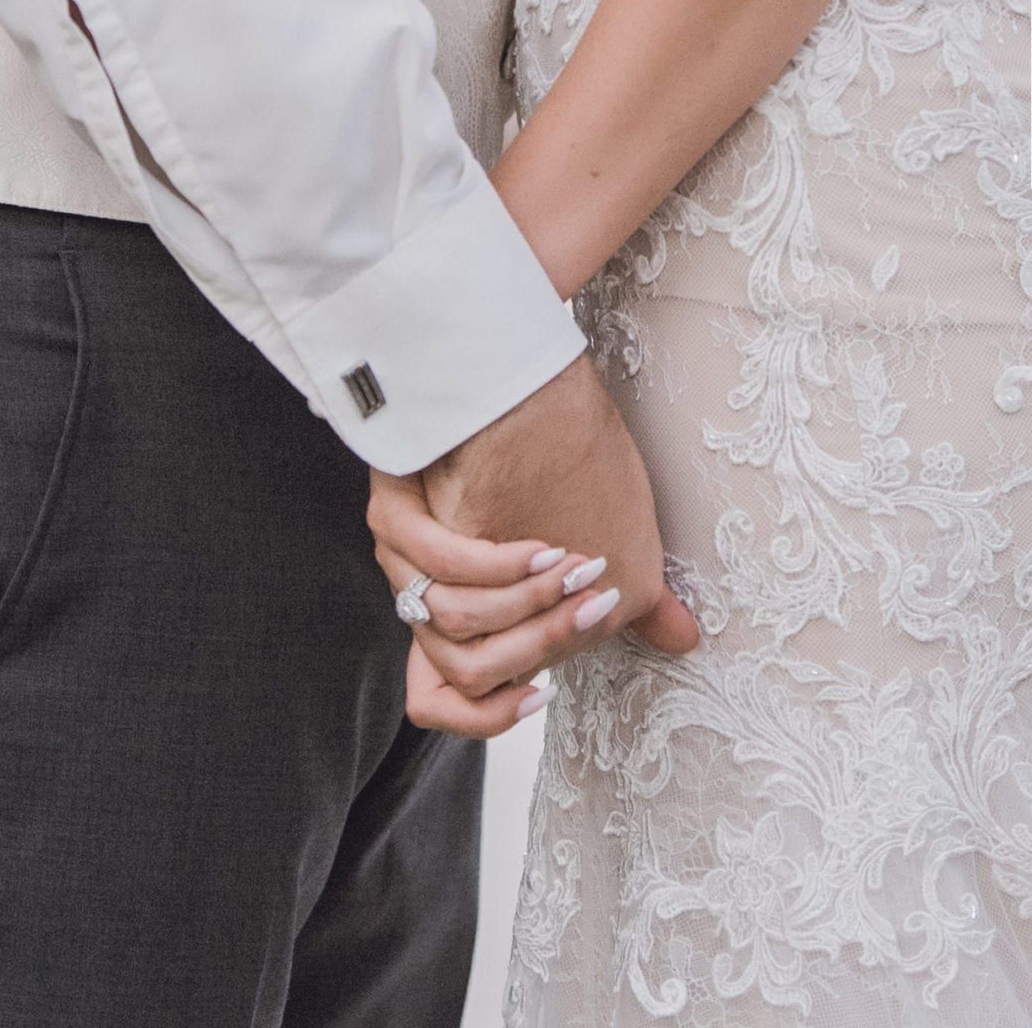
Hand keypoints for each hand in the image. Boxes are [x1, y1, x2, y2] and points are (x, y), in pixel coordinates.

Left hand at [368, 353, 699, 738]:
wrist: (525, 368)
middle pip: (458, 669)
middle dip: (539, 648)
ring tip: (578, 570)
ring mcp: (405, 544)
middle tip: (597, 607)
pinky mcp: (403, 502)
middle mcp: (416, 579)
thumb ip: (626, 598)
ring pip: (450, 622)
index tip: (543, 697)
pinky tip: (543, 549)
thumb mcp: (599, 532)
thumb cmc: (564, 446)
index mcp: (457, 599)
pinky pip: (436, 563)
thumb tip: (682, 640)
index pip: (434, 699)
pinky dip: (495, 568)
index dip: (488, 717)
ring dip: (525, 609)